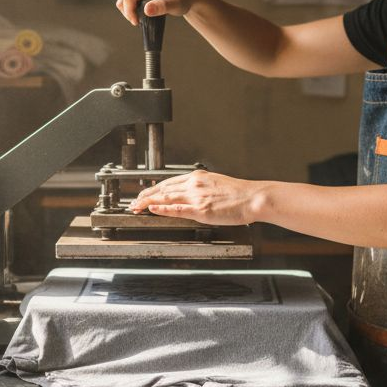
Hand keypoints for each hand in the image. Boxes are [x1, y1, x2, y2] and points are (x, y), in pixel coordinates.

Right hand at [115, 0, 201, 25]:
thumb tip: (147, 9)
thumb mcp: (175, 5)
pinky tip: (142, 13)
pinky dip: (132, 8)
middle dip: (129, 12)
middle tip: (140, 22)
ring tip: (142, 18)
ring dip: (129, 11)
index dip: (129, 11)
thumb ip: (162, 7)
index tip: (136, 22)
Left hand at [129, 170, 264, 225]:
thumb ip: (201, 188)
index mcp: (197, 177)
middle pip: (163, 189)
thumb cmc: (239, 194)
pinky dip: (162, 209)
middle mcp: (194, 184)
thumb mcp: (216, 183)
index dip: (153, 189)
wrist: (253, 197)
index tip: (144, 194)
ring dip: (148, 202)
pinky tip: (152, 209)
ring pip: (166, 197)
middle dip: (146, 196)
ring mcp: (196, 197)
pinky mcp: (201, 209)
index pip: (168, 182)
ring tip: (137, 207)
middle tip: (134, 202)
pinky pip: (177, 209)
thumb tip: (190, 194)